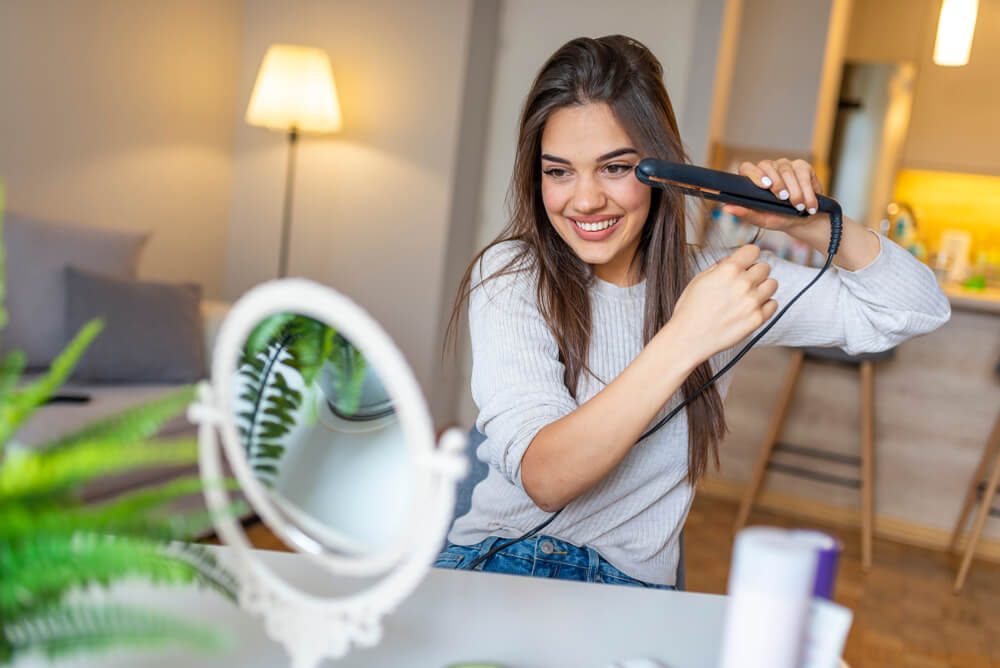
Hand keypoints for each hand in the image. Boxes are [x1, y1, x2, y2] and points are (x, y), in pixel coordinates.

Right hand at [666, 244, 777, 363]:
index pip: (753, 250)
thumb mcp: (699, 279)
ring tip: (748, 296)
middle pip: (765, 267)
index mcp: (728, 270)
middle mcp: (743, 283)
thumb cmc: (690, 309)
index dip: (748, 256)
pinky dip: (765, 305)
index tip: (745, 263)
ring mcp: (752, 302)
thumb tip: (735, 259)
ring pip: (773, 284)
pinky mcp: (757, 319)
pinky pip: (773, 304)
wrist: (688, 338)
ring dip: (762, 288)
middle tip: (743, 283)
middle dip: (755, 272)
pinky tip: (750, 309)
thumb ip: (720, 266)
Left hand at [722, 158, 826, 232]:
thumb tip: (726, 208)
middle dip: (777, 183)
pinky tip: (809, 203)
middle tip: (784, 199)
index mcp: (754, 181)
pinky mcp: (802, 166)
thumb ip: (746, 213)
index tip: (764, 186)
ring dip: (794, 190)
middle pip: (767, 165)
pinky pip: (802, 173)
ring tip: (799, 206)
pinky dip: (807, 190)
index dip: (754, 174)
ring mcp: (785, 166)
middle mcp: (768, 170)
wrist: (806, 220)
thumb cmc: (781, 218)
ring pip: (786, 170)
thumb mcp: (763, 220)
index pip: (747, 168)